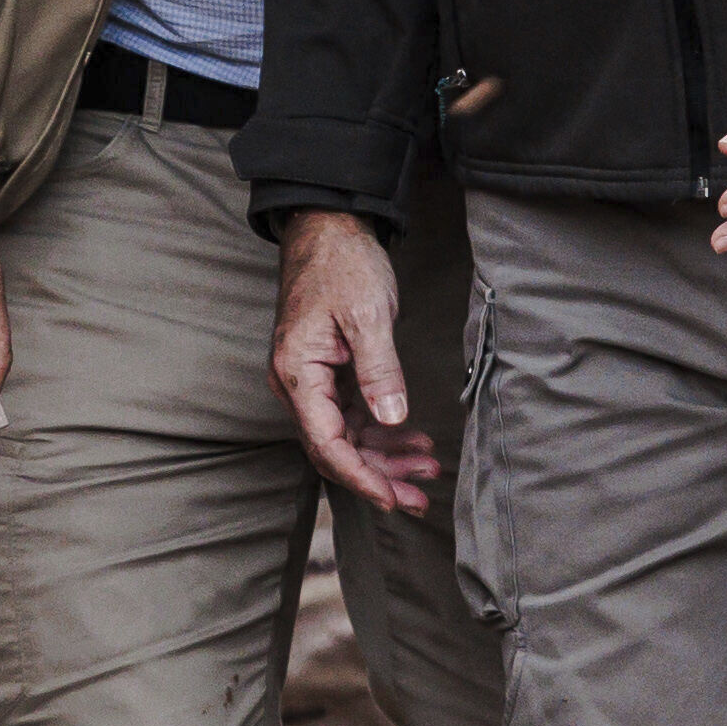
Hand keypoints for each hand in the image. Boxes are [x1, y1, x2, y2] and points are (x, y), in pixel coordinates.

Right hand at [272, 212, 442, 511]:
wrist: (328, 226)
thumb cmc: (343, 262)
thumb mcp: (368, 314)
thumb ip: (379, 370)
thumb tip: (393, 419)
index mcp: (298, 372)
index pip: (326, 444)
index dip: (361, 477)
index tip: (393, 499)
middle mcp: (298, 382)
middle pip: (336, 447)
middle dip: (379, 474)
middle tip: (420, 497)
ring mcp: (313, 379)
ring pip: (347, 434)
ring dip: (385, 454)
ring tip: (427, 469)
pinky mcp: (329, 371)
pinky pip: (352, 413)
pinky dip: (382, 428)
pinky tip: (412, 437)